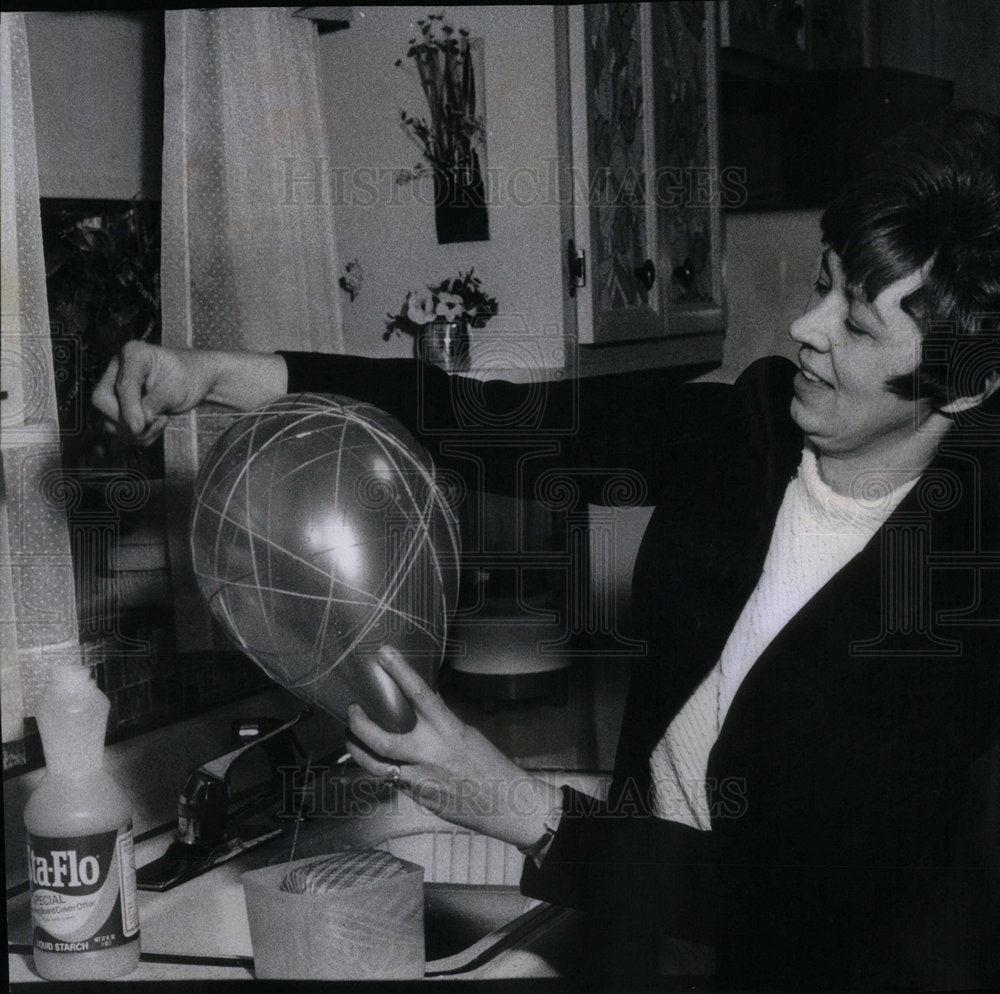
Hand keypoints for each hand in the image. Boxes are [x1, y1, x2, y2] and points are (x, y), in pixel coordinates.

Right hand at [91, 341, 208, 444]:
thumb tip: (134, 426)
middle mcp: (118, 368)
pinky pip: (119, 430)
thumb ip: (152, 405)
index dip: (128, 408)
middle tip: (160, 421)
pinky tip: (156, 425)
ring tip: (162, 421)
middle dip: (128, 420)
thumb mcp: (175, 390)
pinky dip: (139, 435)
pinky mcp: (119, 406)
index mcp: (133, 354)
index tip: (139, 427)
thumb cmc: (189, 377)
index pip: (121, 385)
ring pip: (109, 420)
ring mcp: (115, 388)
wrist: (196, 380)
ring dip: (137, 432)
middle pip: (102, 402)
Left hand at [347, 647, 561, 849]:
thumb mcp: (466, 734)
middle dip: (359, 724)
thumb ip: (440, 719)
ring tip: (349, 735)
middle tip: (352, 709)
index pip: (420, 694)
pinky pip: (388, 779)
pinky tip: (371, 759)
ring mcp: (420, 779)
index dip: (400, 671)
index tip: (384, 654)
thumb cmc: (489, 765)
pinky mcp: (416, 796)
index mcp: (448, 730)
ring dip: (356, 748)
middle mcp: (430, 753)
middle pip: (382, 739)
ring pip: (375, 764)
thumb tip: (422, 701)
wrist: (504, 804)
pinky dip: (377, 766)